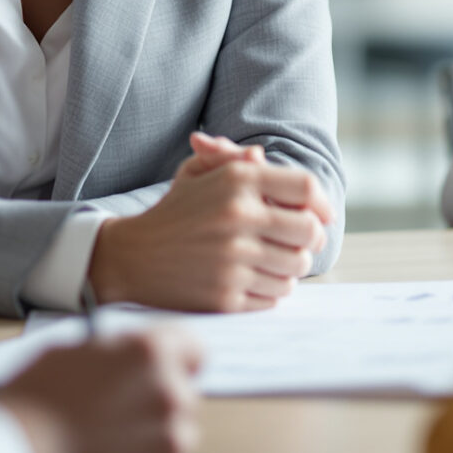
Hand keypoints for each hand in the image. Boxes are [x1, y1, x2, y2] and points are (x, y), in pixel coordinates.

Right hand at [0, 328, 202, 452]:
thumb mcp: (72, 352)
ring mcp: (170, 441)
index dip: (177, 359)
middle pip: (184, 394)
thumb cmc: (36, 402)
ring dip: (154, 437)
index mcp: (150, 352)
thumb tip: (128, 358)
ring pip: (178, 434)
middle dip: (157, 401)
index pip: (193, 348)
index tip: (167, 369)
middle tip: (120, 411)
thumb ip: (115, 352)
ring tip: (110, 441)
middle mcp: (170, 394)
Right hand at [87, 133, 334, 311]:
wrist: (131, 257)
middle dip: (311, 238)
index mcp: (237, 182)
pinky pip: (275, 296)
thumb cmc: (173, 211)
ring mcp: (233, 260)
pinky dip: (272, 290)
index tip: (320, 215)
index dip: (321, 202)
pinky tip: (254, 279)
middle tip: (300, 242)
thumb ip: (233, 160)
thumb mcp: (196, 172)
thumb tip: (263, 157)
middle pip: (309, 231)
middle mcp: (238, 218)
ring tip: (274, 261)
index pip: (306, 188)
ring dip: (292, 266)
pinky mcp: (227, 295)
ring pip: (296, 268)